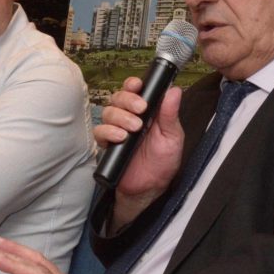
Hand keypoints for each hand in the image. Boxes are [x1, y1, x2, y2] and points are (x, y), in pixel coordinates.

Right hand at [93, 78, 184, 230]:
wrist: (150, 188)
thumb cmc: (163, 163)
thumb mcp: (173, 137)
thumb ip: (170, 114)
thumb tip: (174, 90)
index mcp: (147, 112)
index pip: (135, 90)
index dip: (133, 85)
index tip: (138, 86)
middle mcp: (130, 117)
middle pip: (118, 97)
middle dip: (128, 100)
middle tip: (141, 110)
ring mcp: (117, 129)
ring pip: (108, 111)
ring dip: (120, 117)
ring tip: (134, 129)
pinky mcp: (108, 143)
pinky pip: (100, 131)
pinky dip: (108, 131)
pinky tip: (120, 137)